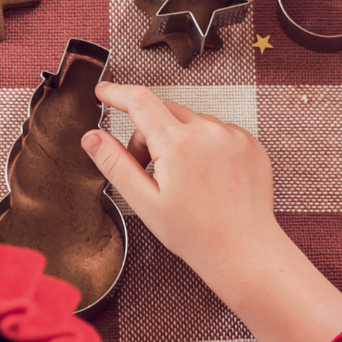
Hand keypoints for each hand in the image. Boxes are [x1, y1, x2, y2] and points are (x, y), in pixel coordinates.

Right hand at [85, 85, 341, 341]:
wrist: (244, 250)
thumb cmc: (194, 233)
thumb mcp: (145, 202)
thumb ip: (115, 164)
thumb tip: (91, 136)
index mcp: (177, 144)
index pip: (140, 101)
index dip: (117, 93)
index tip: (104, 91)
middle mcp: (208, 131)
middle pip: (164, 112)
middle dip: (148, 133)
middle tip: (147, 170)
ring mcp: (233, 135)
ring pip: (191, 121)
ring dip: (179, 139)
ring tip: (183, 181)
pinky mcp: (250, 143)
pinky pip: (218, 131)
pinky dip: (205, 145)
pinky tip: (207, 178)